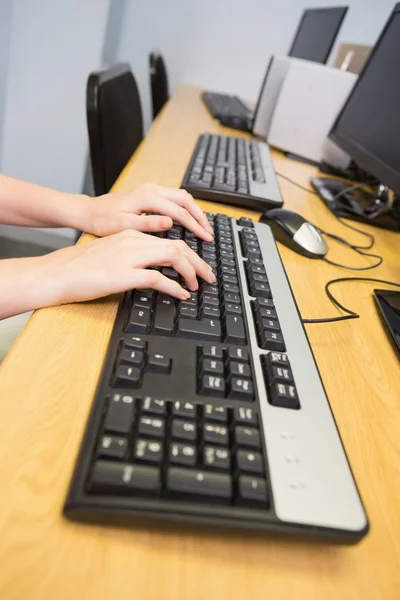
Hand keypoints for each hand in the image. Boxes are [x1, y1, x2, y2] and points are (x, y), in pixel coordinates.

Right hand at [33, 230, 215, 307]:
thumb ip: (133, 256)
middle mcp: (133, 241)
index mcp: (130, 234)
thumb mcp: (111, 254)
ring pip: (173, 256)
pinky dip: (175, 287)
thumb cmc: (79, 267)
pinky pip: (158, 278)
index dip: (189, 254)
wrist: (57, 273)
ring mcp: (129, 256)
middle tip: (209, 277)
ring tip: (198, 286)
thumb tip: (154, 271)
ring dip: (191, 272)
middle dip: (198, 262)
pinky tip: (181, 295)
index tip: (198, 266)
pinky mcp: (124, 274)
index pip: (170, 239)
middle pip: (178, 246)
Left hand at [83, 183, 213, 241]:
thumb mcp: (124, 226)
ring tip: (203, 228)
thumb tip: (170, 222)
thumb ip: (148, 223)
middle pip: (186, 200)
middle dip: (200, 217)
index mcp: (147, 197)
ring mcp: (151, 189)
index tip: (205, 238)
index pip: (180, 211)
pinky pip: (174, 197)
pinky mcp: (149, 193)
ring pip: (182, 196)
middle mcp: (152, 189)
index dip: (195, 226)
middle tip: (209, 234)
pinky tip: (189, 219)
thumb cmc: (102, 220)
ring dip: (195, 211)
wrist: (89, 211)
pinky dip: (186, 208)